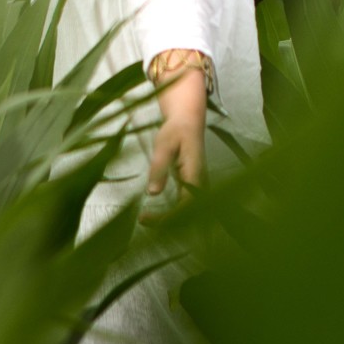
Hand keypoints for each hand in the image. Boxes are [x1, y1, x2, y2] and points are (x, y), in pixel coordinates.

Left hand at [143, 49, 208, 221]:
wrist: (189, 120)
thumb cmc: (176, 130)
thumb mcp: (164, 144)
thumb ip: (159, 167)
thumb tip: (152, 193)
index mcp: (196, 173)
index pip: (187, 204)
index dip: (171, 216)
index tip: (149, 218)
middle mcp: (201, 184)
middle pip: (190, 214)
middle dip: (168, 223)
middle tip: (142, 220)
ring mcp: (199, 187)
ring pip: (188, 213)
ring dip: (169, 221)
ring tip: (144, 220)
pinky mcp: (193, 188)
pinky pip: (185, 207)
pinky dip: (171, 215)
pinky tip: (153, 215)